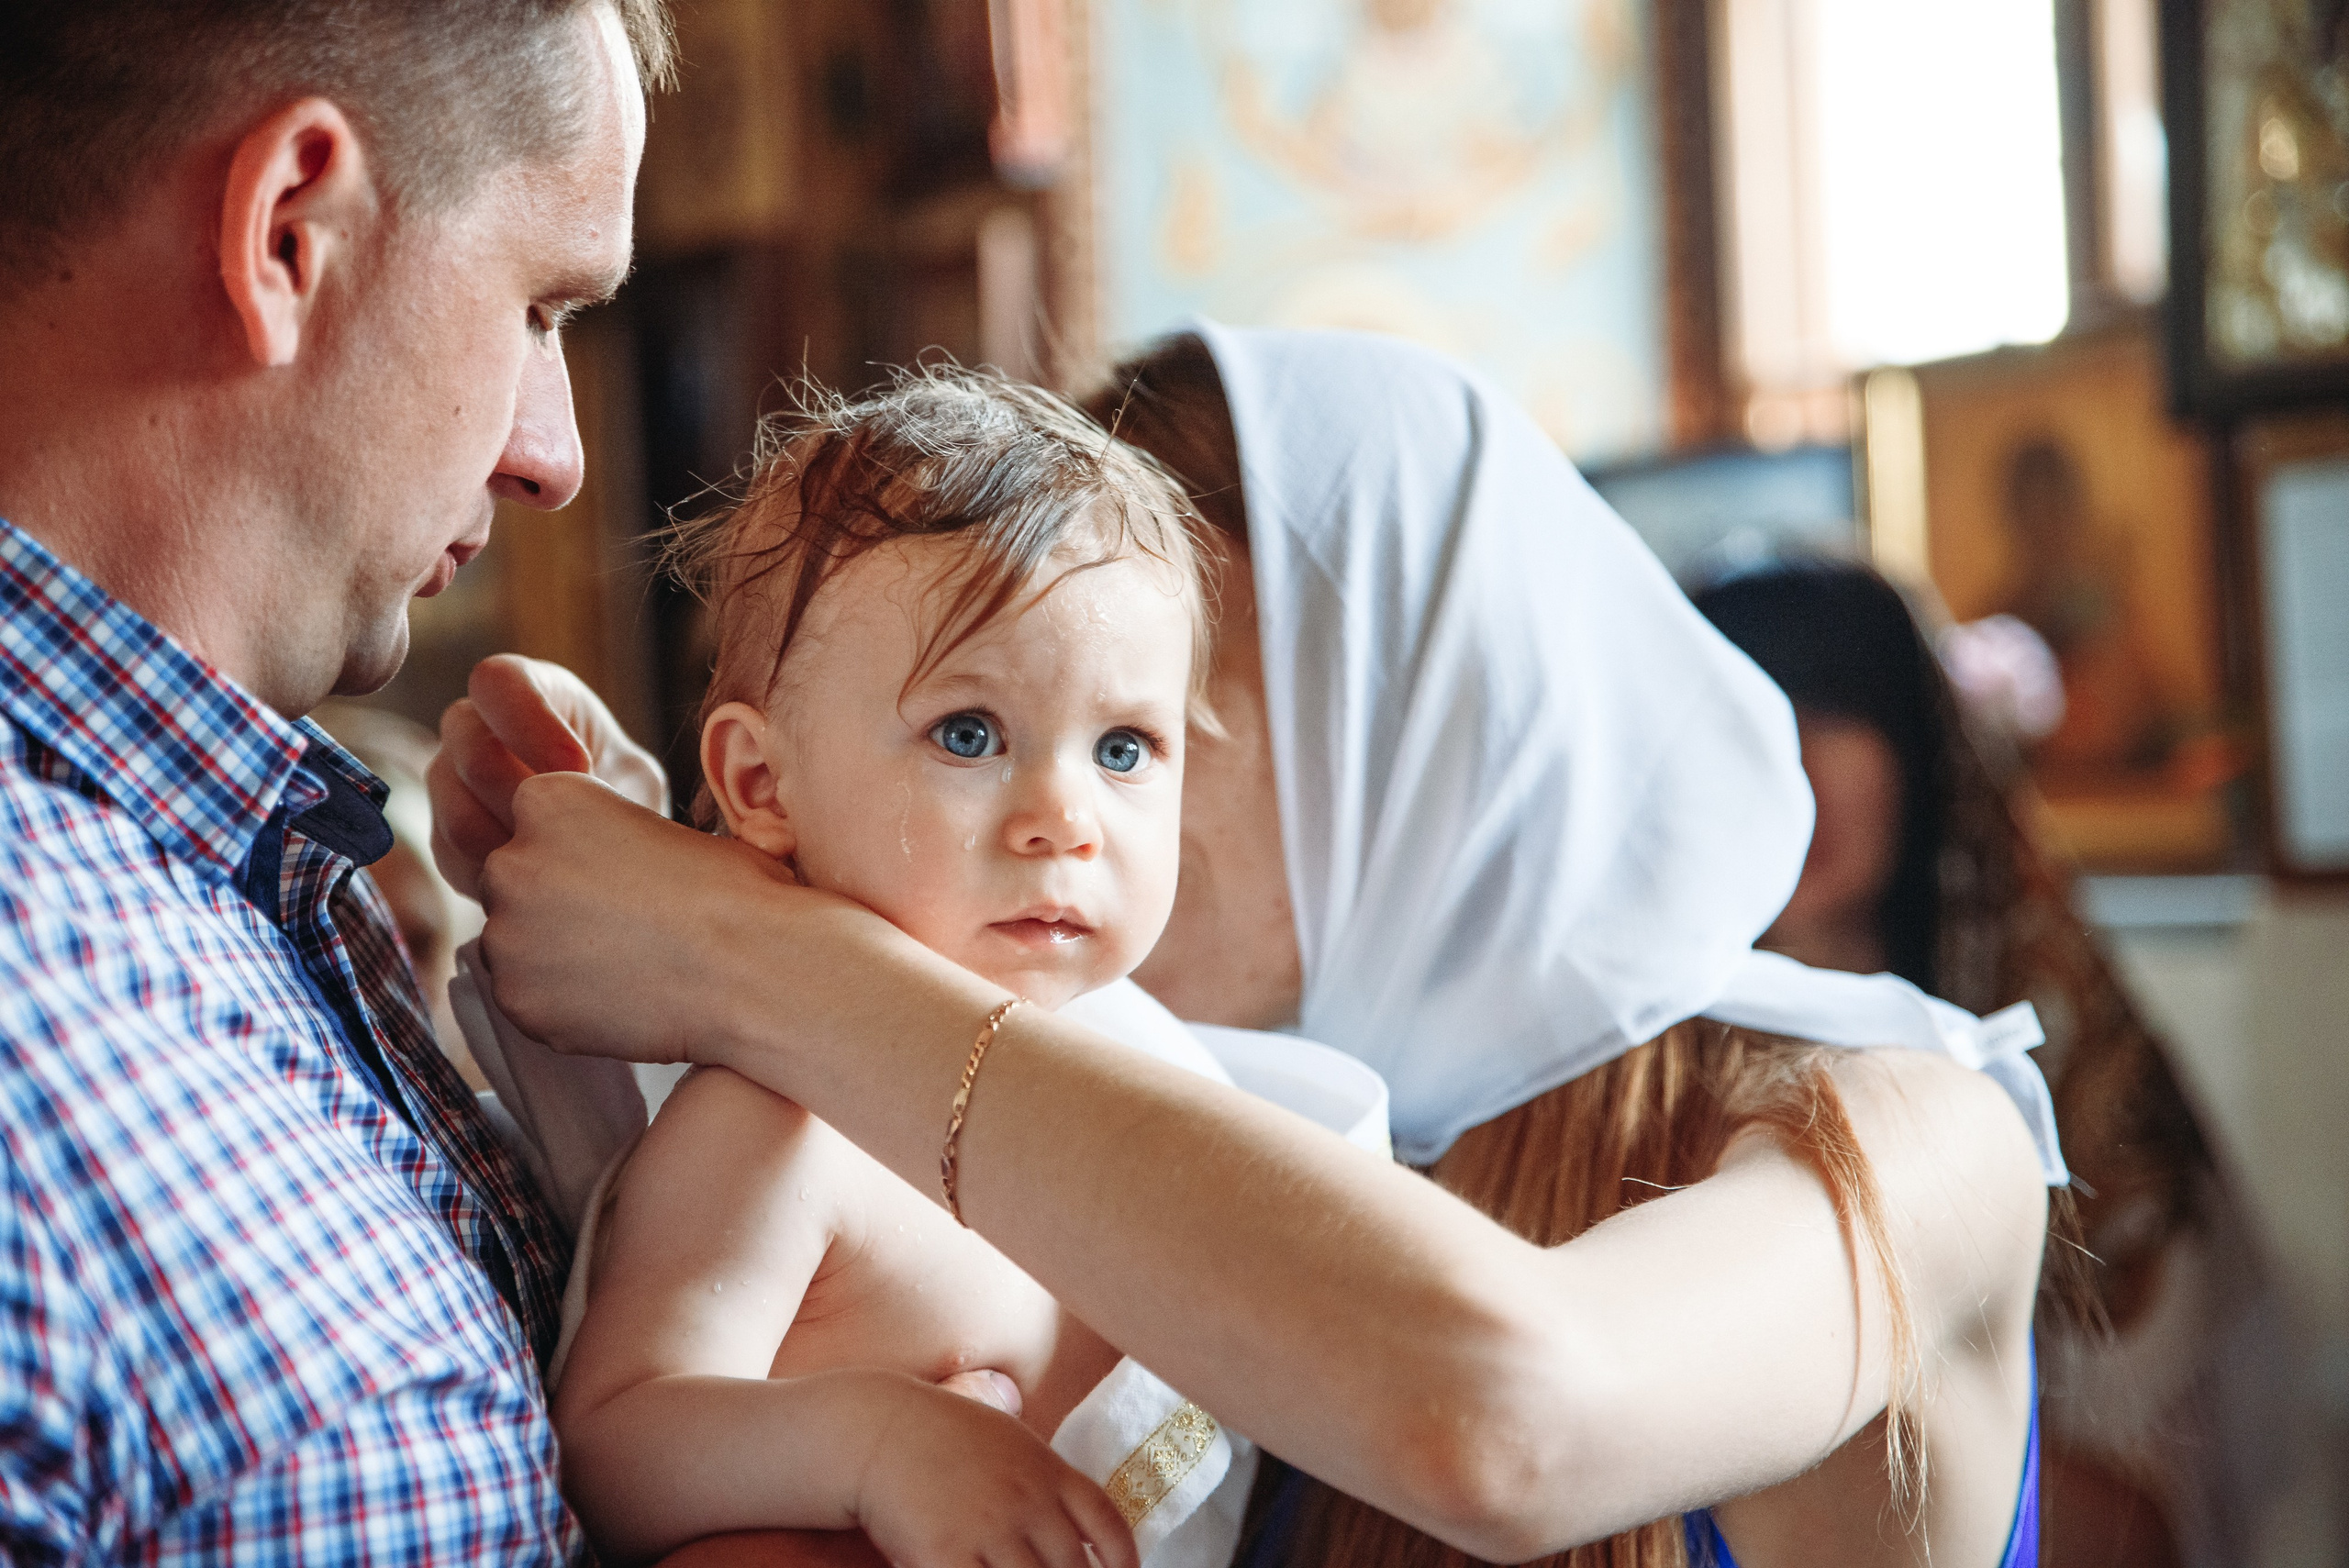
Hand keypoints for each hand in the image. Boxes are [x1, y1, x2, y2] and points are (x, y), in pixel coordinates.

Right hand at [428, 654, 669, 897]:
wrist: (604, 842)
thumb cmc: (620, 790)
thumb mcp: (632, 775)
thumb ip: (616, 780)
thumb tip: (597, 808)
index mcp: (523, 690)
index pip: (497, 682)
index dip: (532, 723)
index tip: (579, 767)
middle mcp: (470, 728)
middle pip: (471, 752)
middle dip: (527, 797)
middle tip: (574, 824)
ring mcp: (445, 781)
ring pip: (459, 814)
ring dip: (516, 844)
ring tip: (567, 857)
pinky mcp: (441, 837)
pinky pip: (456, 860)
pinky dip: (501, 879)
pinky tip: (543, 881)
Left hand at [474, 771, 805, 1064]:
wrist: (750, 967)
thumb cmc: (732, 891)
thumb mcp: (668, 830)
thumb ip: (612, 840)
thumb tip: (603, 869)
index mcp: (548, 799)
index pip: (539, 822)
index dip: (583, 852)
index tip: (624, 874)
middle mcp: (511, 861)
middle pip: (516, 881)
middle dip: (557, 902)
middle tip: (624, 925)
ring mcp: (507, 935)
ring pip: (517, 942)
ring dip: (556, 953)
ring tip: (627, 964)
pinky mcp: (516, 998)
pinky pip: (528, 998)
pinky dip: (563, 1004)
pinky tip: (619, 998)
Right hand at [853, 1380, 1135, 1567]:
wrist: (877, 1428)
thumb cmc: (943, 1434)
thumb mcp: (1009, 1439)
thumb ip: (1046, 1479)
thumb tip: (1080, 1525)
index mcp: (1047, 1470)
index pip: (1107, 1522)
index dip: (1125, 1560)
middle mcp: (1026, 1501)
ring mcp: (988, 1529)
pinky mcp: (945, 1554)